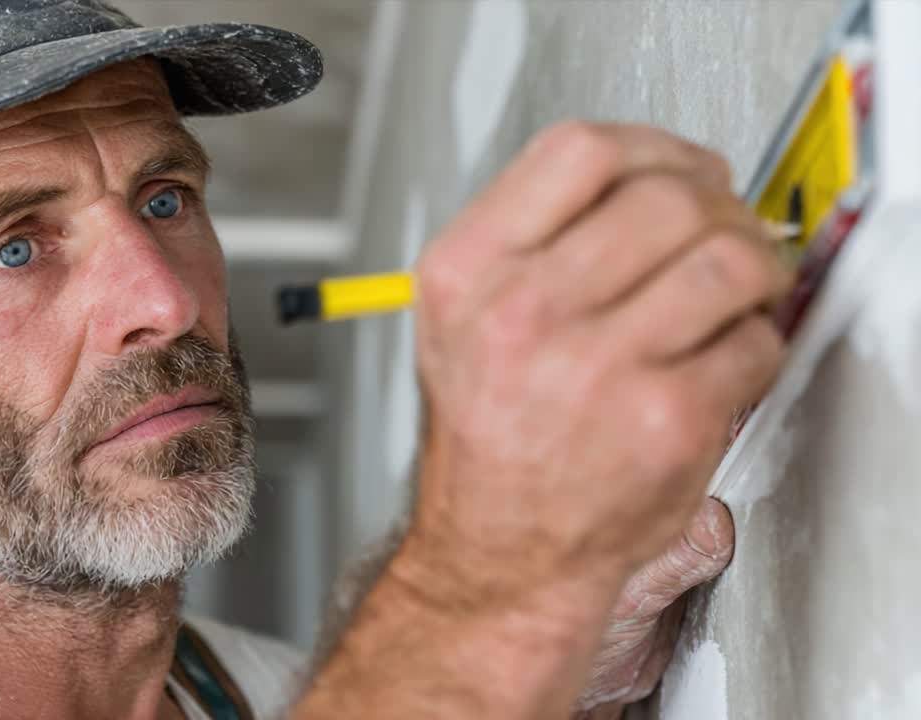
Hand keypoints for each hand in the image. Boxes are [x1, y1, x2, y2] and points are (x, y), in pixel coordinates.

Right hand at [296, 122, 786, 719]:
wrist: (498, 549)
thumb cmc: (487, 435)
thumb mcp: (460, 315)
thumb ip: (531, 235)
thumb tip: (648, 176)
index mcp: (467, 271)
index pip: (579, 151)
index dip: (650, 148)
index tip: (677, 170)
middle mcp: (523, 311)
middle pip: (668, 197)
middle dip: (716, 208)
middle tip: (721, 234)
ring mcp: (596, 367)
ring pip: (729, 258)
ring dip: (752, 270)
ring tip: (735, 294)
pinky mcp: (667, 421)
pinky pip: (756, 341)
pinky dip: (756, 344)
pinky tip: (721, 362)